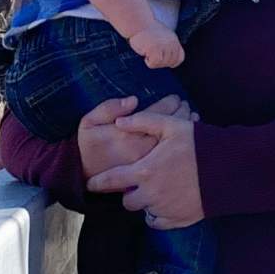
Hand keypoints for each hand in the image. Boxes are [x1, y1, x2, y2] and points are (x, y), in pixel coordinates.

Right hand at [77, 95, 191, 182]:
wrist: (83, 175)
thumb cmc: (87, 146)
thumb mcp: (89, 123)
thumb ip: (108, 109)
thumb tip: (133, 100)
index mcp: (126, 134)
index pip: (154, 114)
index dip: (168, 104)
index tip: (175, 98)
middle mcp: (139, 149)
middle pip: (168, 128)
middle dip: (180, 114)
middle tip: (186, 105)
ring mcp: (145, 162)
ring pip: (171, 142)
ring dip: (183, 128)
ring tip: (191, 117)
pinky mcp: (147, 173)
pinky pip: (169, 156)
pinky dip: (179, 145)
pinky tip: (185, 137)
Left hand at [87, 111, 203, 227]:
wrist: (229, 169)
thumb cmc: (199, 145)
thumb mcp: (172, 126)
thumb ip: (143, 122)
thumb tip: (119, 122)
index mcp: (145, 171)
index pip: (112, 181)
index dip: (98, 183)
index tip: (90, 184)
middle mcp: (151, 194)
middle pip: (127, 202)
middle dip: (128, 194)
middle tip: (137, 184)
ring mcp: (165, 209)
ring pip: (143, 211)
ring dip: (144, 202)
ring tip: (155, 190)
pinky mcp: (178, 219)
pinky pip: (158, 222)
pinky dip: (157, 215)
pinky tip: (164, 202)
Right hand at [129, 22, 184, 69]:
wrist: (138, 22)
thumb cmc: (147, 30)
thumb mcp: (163, 36)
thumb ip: (168, 46)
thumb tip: (169, 61)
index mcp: (174, 40)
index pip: (180, 58)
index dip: (172, 62)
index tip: (162, 60)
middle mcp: (172, 43)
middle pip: (171, 62)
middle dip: (161, 62)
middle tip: (151, 55)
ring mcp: (164, 46)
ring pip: (162, 64)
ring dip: (153, 61)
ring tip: (147, 52)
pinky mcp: (155, 49)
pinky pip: (154, 63)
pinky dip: (148, 62)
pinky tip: (145, 53)